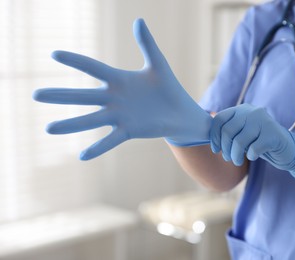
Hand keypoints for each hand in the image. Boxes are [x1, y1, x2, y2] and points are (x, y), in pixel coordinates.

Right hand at [33, 19, 210, 159]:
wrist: (181, 112)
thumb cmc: (169, 88)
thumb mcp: (157, 64)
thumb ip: (147, 44)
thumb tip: (139, 20)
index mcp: (119, 80)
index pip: (93, 68)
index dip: (75, 61)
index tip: (54, 54)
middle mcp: (114, 99)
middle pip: (83, 96)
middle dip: (60, 95)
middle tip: (36, 94)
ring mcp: (120, 116)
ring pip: (91, 120)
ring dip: (71, 124)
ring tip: (49, 128)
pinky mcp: (130, 130)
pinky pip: (111, 140)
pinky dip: (98, 147)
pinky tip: (82, 156)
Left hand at [210, 104, 294, 184]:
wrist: (287, 149)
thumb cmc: (259, 142)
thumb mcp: (241, 134)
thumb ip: (227, 131)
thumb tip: (204, 136)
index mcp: (242, 110)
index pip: (220, 119)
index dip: (214, 136)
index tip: (215, 149)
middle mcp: (252, 112)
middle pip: (228, 131)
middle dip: (225, 148)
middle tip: (228, 158)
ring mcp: (263, 122)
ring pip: (239, 141)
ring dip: (235, 155)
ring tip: (236, 161)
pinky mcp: (273, 135)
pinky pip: (253, 148)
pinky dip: (250, 156)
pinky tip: (252, 157)